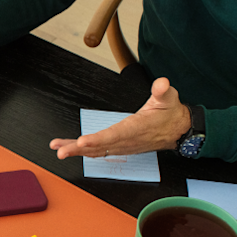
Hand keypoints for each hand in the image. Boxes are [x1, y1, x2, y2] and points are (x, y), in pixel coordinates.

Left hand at [50, 77, 191, 157]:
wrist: (177, 130)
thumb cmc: (169, 113)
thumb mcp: (169, 98)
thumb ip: (163, 91)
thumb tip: (161, 84)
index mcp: (136, 128)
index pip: (115, 135)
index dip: (98, 139)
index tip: (82, 142)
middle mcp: (126, 140)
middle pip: (100, 146)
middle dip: (79, 149)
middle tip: (61, 151)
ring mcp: (122, 146)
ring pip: (96, 151)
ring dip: (76, 151)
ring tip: (58, 149)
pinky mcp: (119, 147)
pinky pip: (99, 151)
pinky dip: (83, 152)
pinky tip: (70, 149)